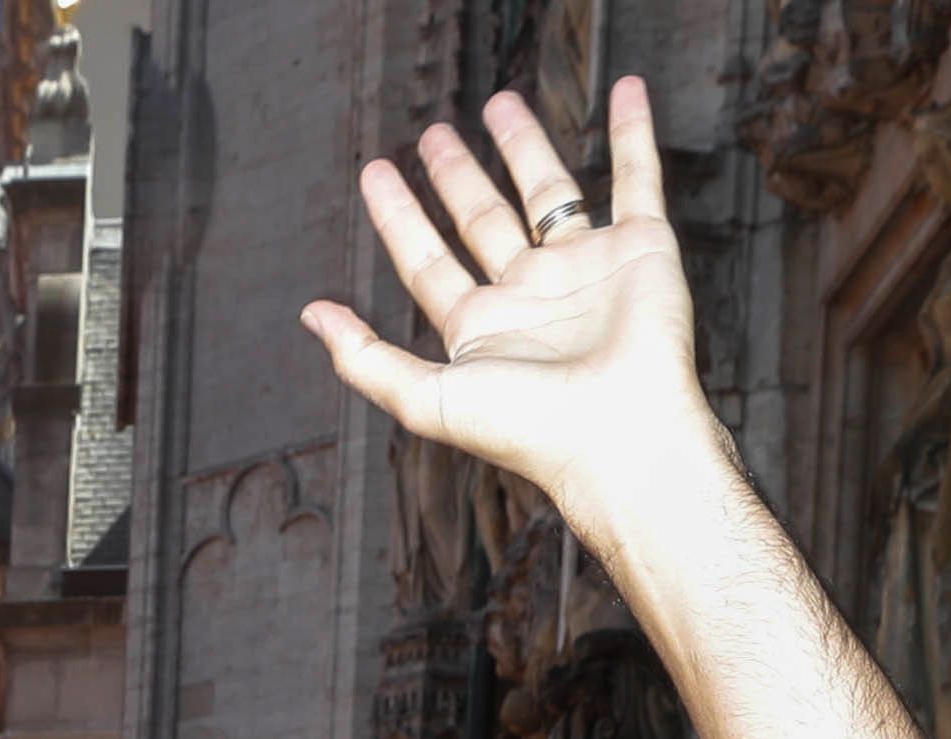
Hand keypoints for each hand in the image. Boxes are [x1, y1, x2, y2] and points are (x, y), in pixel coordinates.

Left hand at [301, 78, 728, 555]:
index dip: (398, 216)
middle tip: (432, 134)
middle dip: (457, 177)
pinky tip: (626, 90)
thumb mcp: (424, 398)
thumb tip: (309, 313)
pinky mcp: (641, 249)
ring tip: (500, 103)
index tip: (376, 171)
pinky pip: (636, 178)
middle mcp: (528, 294)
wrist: (618, 434)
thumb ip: (363, 359)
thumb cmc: (526, 430)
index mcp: (479, 328)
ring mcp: (583, 268)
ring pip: (548, 191)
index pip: (425, 260)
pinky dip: (634, 133)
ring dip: (524, 146)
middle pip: (482, 219)